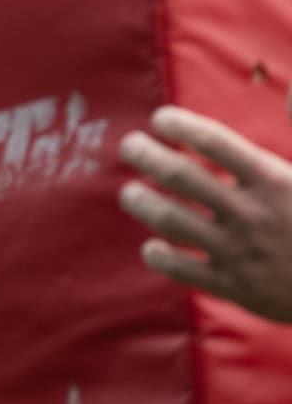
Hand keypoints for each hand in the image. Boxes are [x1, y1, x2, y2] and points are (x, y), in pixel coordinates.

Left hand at [124, 108, 291, 319]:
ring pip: (171, 221)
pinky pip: (182, 269)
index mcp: (274, 180)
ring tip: (130, 192)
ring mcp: (240, 250)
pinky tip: (153, 246)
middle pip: (181, 176)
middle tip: (129, 145)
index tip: (160, 119)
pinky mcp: (234, 285)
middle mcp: (252, 212)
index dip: (180, 125)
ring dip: (142, 203)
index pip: (214, 141)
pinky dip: (160, 256)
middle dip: (146, 156)